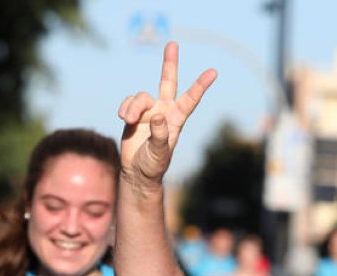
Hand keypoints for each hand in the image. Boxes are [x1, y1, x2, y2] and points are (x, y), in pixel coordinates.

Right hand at [118, 41, 216, 185]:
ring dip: (133, 106)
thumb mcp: (159, 152)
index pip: (190, 99)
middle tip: (173, 44)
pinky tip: (123, 118)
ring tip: (127, 120)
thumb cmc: (154, 164)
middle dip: (170, 63)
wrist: (137, 171)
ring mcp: (149, 111)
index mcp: (176, 119)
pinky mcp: (134, 114)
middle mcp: (164, 111)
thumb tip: (157, 115)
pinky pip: (129, 102)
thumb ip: (160, 134)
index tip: (213, 72)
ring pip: (141, 96)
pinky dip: (125, 108)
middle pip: (168, 82)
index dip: (201, 85)